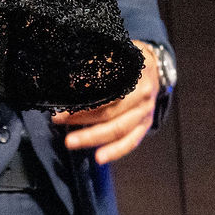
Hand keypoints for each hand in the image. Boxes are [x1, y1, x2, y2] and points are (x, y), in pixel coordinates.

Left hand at [53, 40, 162, 163]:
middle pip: (110, 115)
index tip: (62, 109)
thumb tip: (70, 83)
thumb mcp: (114, 56)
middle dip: (83, 121)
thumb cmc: (129, 60)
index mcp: (134, 77)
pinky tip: (100, 158)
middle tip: (59, 123)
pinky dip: (115, 151)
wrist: (155, 65)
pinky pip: (131, 142)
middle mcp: (142, 97)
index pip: (106, 95)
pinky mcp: (145, 125)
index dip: (83, 104)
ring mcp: (145, 113)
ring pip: (119, 131)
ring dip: (94, 139)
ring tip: (72, 143)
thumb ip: (94, 69)